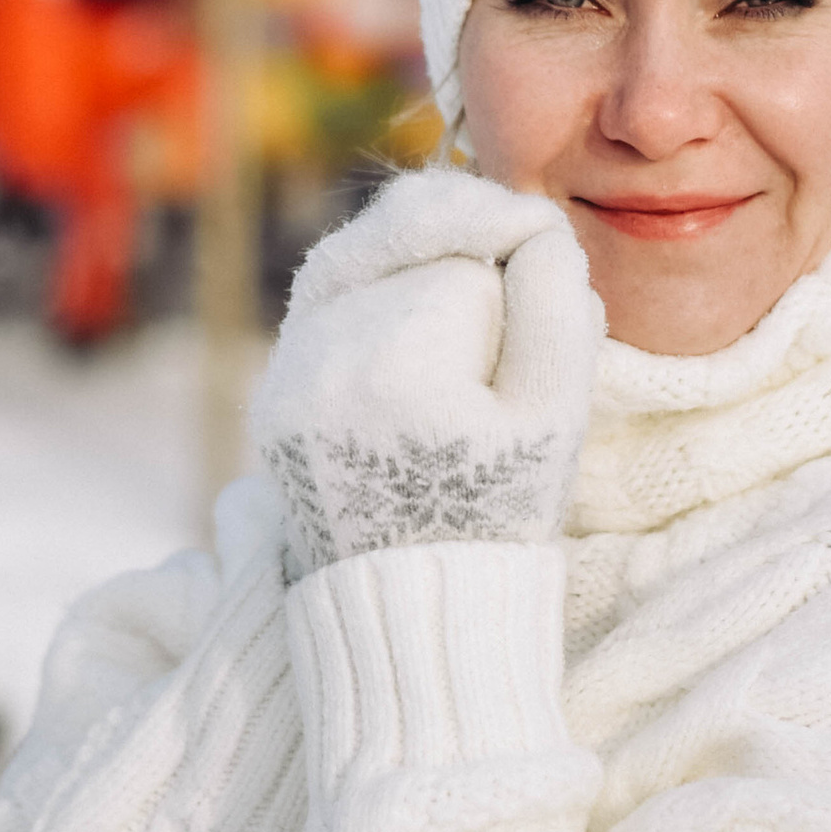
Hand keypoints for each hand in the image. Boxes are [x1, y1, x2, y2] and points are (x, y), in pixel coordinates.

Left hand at [252, 168, 603, 575]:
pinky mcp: (273, 388)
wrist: (412, 606)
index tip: (525, 366)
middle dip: (463, 278)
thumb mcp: (555, 418)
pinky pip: (324, 303)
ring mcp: (286, 370)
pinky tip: (410, 346)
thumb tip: (538, 226)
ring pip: (363, 259)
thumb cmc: (496, 513)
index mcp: (396, 362)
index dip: (515, 297)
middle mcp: (321, 353)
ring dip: (414, 278)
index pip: (474, 264)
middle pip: (414, 250)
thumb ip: (557, 309)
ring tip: (455, 354)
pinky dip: (371, 303)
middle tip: (490, 364)